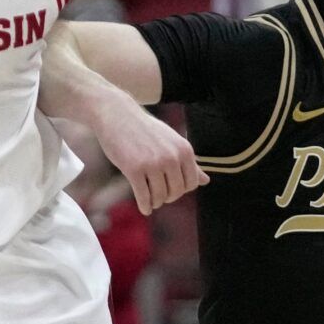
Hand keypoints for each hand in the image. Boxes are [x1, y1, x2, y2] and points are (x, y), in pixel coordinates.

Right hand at [91, 98, 205, 214]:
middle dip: (168, 197)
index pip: (191, 184)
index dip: (181, 190)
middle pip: (176, 192)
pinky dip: (145, 206)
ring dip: (155, 202)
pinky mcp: (134, 169)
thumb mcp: (171, 142)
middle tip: (159, 195)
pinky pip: (144, 196)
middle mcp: (171, 157)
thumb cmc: (145, 130)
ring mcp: (152, 163)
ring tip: (151, 200)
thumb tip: (206, 181)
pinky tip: (144, 208)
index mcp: (184, 150)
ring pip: (160, 197)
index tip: (171, 188)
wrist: (117, 114)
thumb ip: (187, 162)